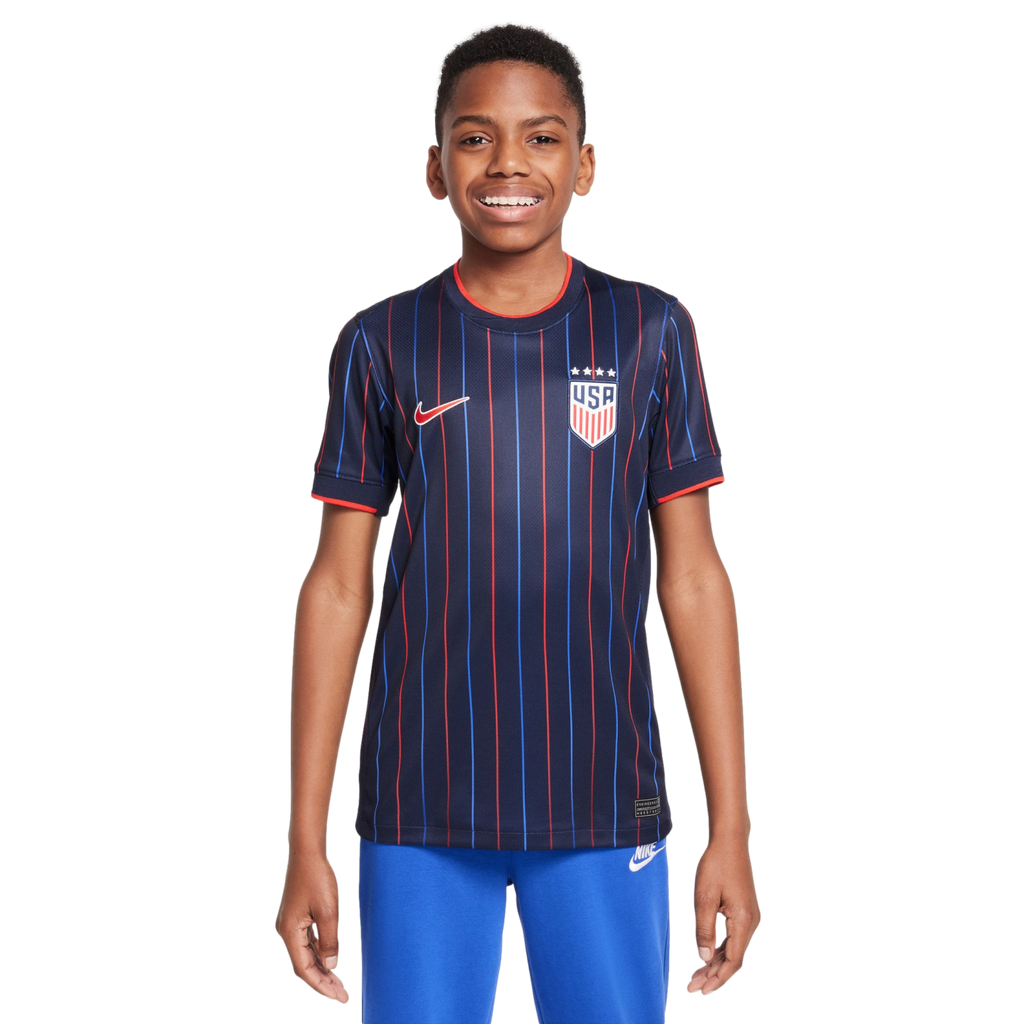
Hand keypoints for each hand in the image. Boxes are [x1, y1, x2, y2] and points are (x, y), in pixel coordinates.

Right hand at [273, 851, 352, 1006]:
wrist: (308, 850)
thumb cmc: (317, 876)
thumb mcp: (328, 910)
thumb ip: (330, 940)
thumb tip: (332, 966)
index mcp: (289, 932)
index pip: (304, 969)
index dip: (321, 986)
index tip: (338, 998)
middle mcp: (286, 931)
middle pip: (304, 965)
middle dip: (323, 982)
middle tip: (342, 997)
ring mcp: (291, 924)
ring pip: (307, 955)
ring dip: (323, 969)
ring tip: (340, 984)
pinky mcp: (298, 916)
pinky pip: (309, 942)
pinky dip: (321, 953)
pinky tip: (334, 959)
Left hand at [683, 837, 762, 997]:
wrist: (730, 839)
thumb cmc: (715, 863)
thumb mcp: (704, 896)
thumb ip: (703, 928)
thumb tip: (702, 958)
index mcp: (743, 921)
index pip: (732, 961)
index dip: (716, 979)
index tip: (700, 991)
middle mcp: (752, 922)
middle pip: (734, 959)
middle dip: (714, 976)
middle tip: (694, 990)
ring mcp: (751, 917)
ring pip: (734, 950)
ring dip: (716, 964)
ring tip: (696, 978)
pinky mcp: (745, 911)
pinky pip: (734, 938)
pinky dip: (720, 950)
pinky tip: (706, 956)